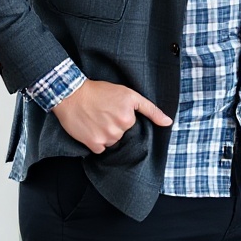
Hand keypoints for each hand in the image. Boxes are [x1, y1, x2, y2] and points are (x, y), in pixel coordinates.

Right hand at [53, 78, 170, 154]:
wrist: (72, 94)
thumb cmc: (100, 91)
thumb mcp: (129, 95)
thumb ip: (151, 110)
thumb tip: (168, 122)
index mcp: (128, 118)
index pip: (131, 125)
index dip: (122, 117)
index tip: (113, 109)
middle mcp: (118, 130)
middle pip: (121, 135)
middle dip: (114, 126)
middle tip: (103, 113)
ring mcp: (105, 138)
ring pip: (111, 142)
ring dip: (105, 134)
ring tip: (96, 119)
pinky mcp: (92, 144)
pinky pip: (100, 149)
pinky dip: (96, 141)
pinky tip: (91, 128)